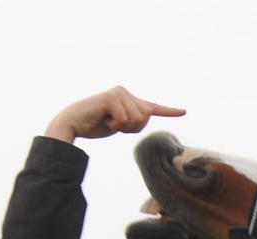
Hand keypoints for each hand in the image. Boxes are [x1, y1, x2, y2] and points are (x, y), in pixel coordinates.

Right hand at [44, 86, 184, 142]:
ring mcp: (118, 93)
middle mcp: (125, 92)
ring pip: (137, 119)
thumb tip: (143, 115)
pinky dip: (115, 125)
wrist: (73, 124)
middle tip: (114, 124)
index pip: (152, 107)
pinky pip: (124, 119)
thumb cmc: (95, 125)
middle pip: (146, 117)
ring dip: (123, 127)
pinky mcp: (111, 97)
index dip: (169, 111)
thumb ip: (133, 119)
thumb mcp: (119, 124)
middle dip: (133, 128)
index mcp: (129, 100)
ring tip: (108, 120)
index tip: (184, 112)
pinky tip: (104, 119)